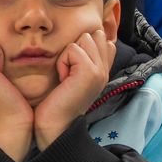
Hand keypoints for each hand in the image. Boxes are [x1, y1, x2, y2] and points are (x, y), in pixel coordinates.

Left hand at [34, 30, 115, 149]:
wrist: (55, 125)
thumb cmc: (56, 101)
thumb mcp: (71, 75)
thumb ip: (82, 57)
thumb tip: (87, 36)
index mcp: (104, 70)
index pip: (104, 40)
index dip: (85, 45)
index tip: (73, 67)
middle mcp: (105, 70)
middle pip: (93, 35)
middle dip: (76, 48)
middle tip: (68, 72)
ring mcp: (100, 72)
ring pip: (84, 39)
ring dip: (68, 54)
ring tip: (65, 76)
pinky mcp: (90, 72)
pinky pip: (74, 49)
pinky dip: (63, 62)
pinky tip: (63, 79)